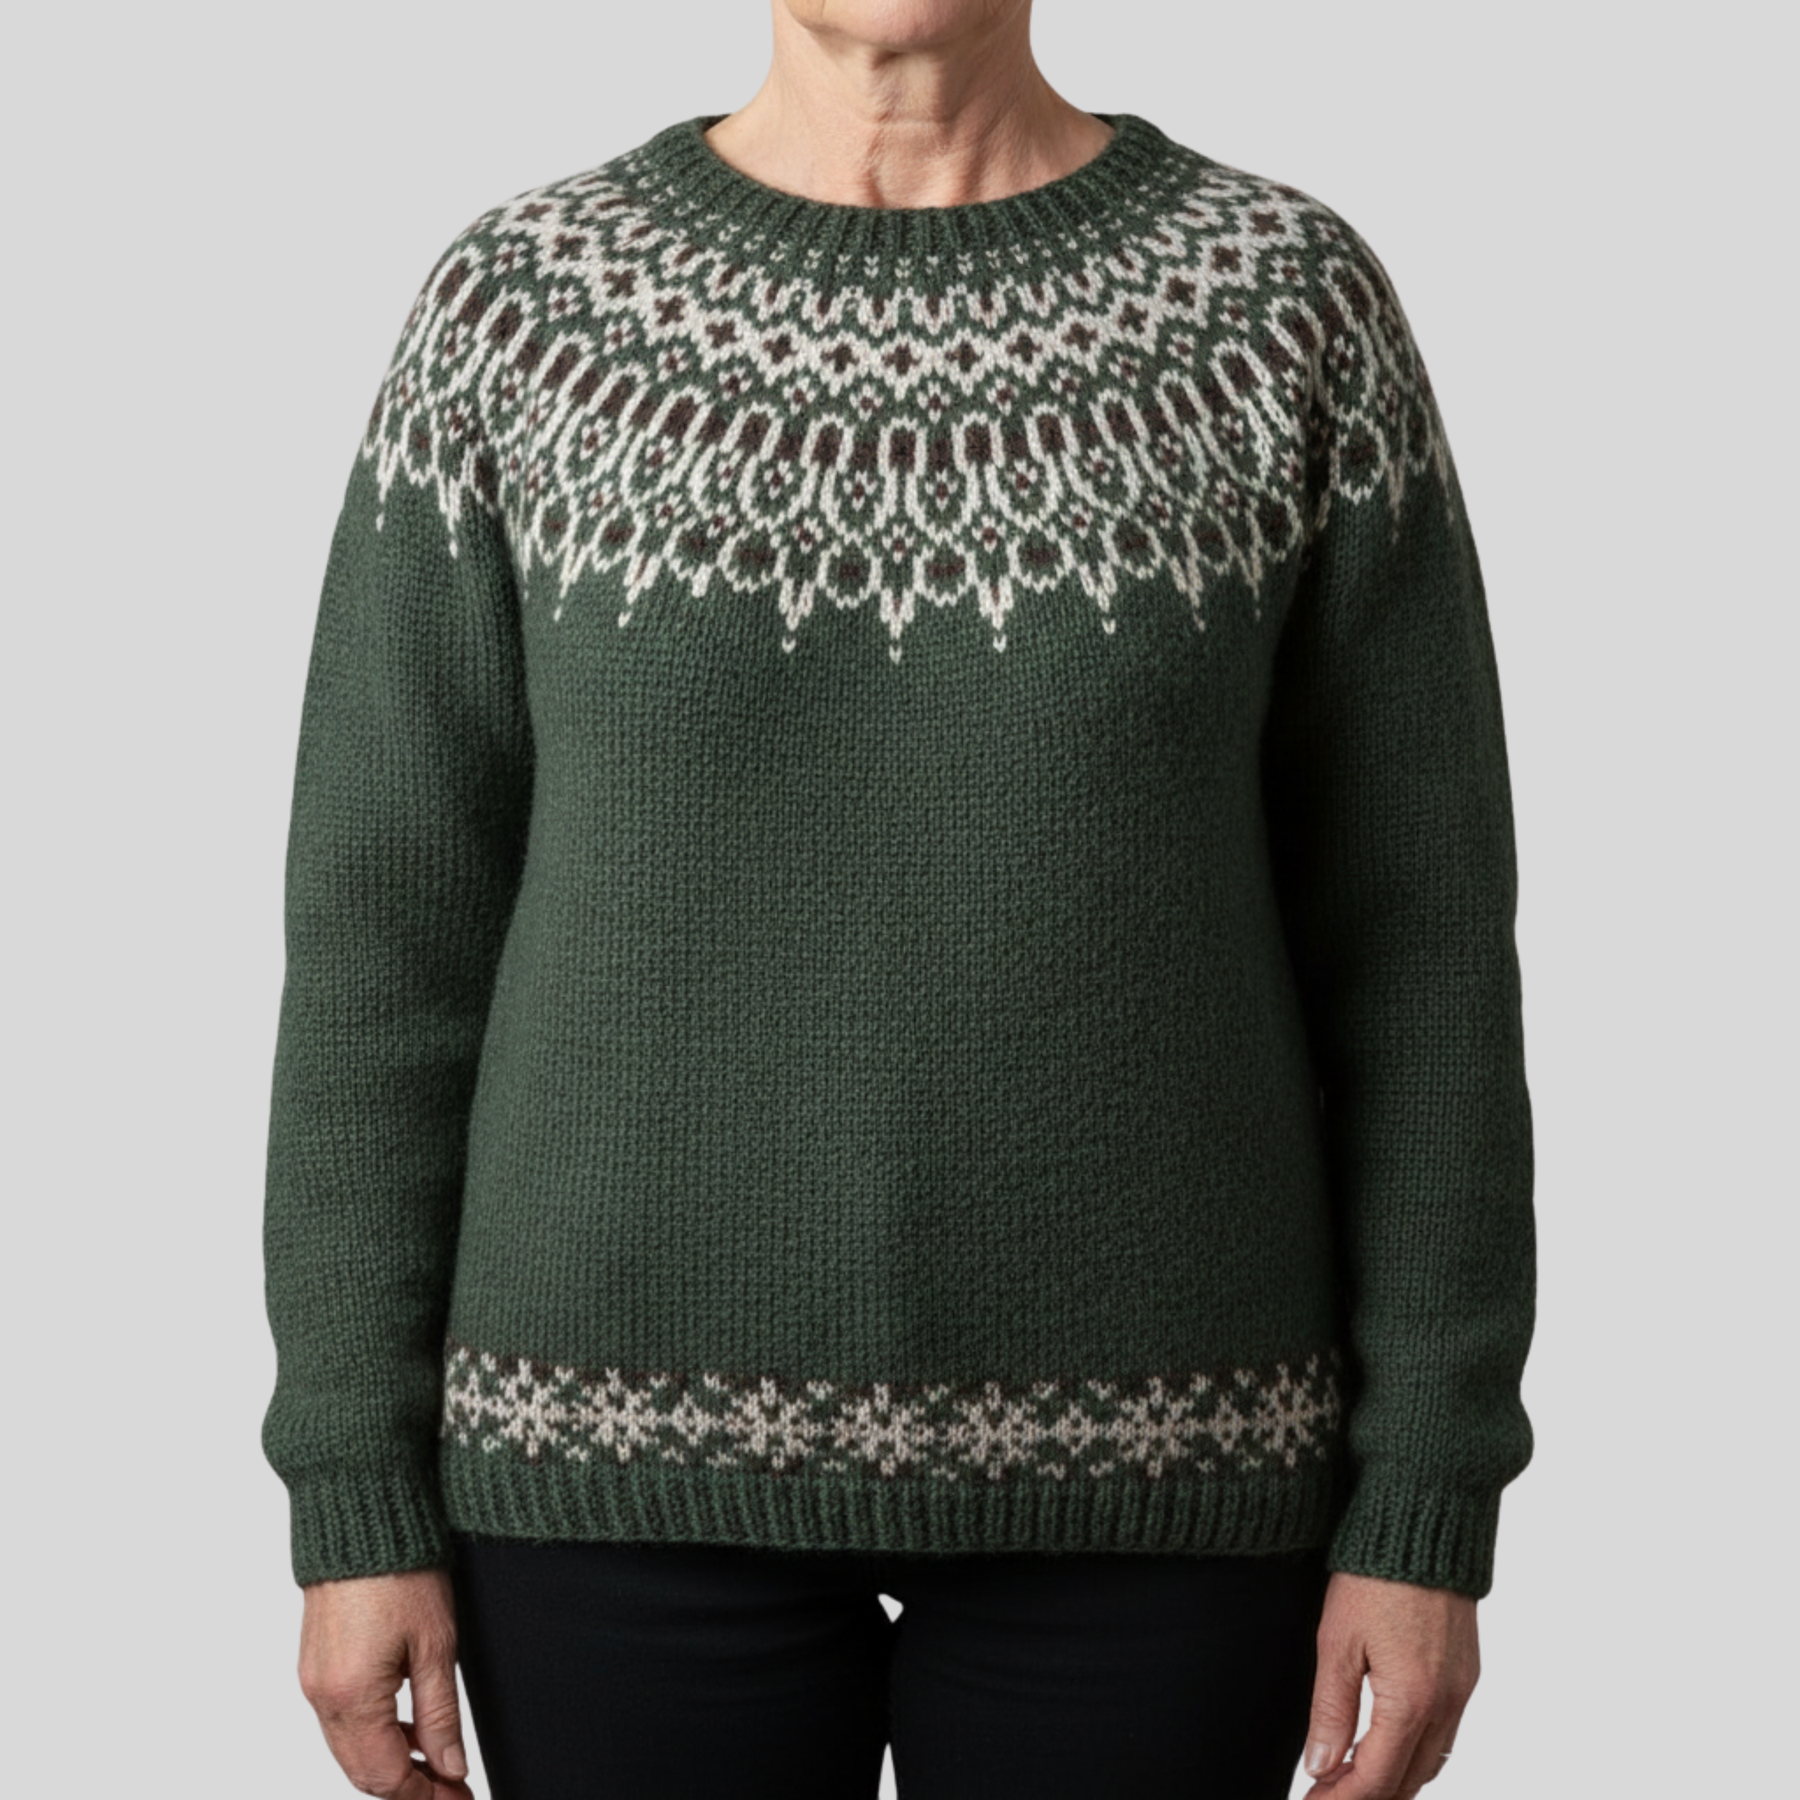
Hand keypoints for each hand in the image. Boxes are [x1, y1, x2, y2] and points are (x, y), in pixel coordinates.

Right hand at [298, 1566, 473, 1798]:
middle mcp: (322, 1695)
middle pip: (362, 1772)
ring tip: (437, 1766)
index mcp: (351, 1696)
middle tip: (452, 1791)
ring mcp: (312, 1679)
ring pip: (350, 1749)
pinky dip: (373, 1734)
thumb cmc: (401, 1566)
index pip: (385, 1776)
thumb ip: (440, 1715)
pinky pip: (341, 1720)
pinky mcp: (315, 1663)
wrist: (360, 1513)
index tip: (459, 1799)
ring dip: (390, 1764)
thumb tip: (450, 1768)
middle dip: (407, 1789)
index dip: (425, 1797)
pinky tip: (407, 1728)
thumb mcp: (436, 1644)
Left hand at [1301, 1571, 1478, 1798]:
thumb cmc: (1374, 1575)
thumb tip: (1319, 1767)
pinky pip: (1445, 1735)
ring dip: (1392, 1780)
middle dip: (1367, 1797)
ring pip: (1430, 1763)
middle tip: (1326, 1796)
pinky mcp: (1466, 1673)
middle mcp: (1446, 1704)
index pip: (1375, 1779)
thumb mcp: (1337, 1642)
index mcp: (1411, 1701)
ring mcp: (1462, 1690)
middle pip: (1407, 1781)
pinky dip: (1414, 1753)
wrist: (1424, 1524)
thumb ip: (1331, 1710)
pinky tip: (1384, 1744)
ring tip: (1348, 1778)